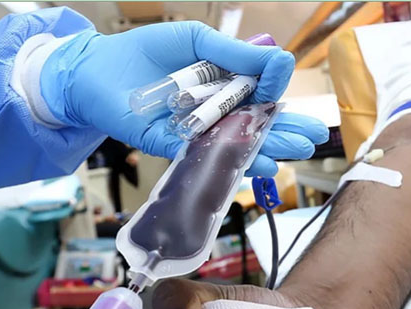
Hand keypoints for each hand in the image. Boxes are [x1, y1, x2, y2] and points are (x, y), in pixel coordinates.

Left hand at [40, 22, 327, 171]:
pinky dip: (226, 160)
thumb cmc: (146, 51)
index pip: (258, 101)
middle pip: (252, 127)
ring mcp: (191, 132)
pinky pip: (200, 156)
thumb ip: (236, 55)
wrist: (98, 67)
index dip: (281, 108)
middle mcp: (210, 113)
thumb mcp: (198, 41)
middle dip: (283, 134)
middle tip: (312, 141)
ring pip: (231, 145)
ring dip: (264, 150)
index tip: (300, 112)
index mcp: (220, 86)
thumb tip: (280, 63)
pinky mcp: (169, 146)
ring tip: (293, 155)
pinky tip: (254, 164)